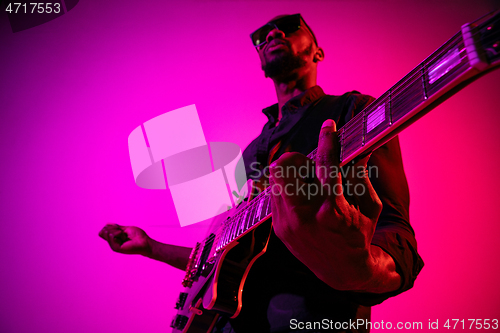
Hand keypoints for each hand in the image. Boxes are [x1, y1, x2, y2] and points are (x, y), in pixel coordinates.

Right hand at [99, 224, 151, 255]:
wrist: (144, 241)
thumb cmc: (137, 236)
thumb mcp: (125, 229)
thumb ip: (116, 227)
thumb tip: (106, 224)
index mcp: (114, 238)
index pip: (103, 231)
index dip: (109, 226)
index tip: (119, 227)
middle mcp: (113, 242)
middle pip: (104, 231)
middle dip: (113, 228)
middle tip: (123, 232)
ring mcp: (114, 245)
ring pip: (107, 233)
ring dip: (117, 231)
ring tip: (125, 236)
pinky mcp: (116, 248)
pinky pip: (111, 238)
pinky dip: (117, 234)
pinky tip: (123, 236)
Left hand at [269, 119, 398, 291]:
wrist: (342, 271)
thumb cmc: (360, 235)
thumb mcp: (369, 205)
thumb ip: (360, 174)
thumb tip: (357, 147)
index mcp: (333, 211)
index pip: (326, 165)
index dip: (328, 140)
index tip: (329, 127)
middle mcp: (304, 217)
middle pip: (283, 167)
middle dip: (298, 159)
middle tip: (312, 167)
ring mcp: (287, 224)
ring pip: (275, 179)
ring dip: (292, 174)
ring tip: (308, 184)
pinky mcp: (278, 228)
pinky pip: (276, 195)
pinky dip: (289, 190)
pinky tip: (303, 199)